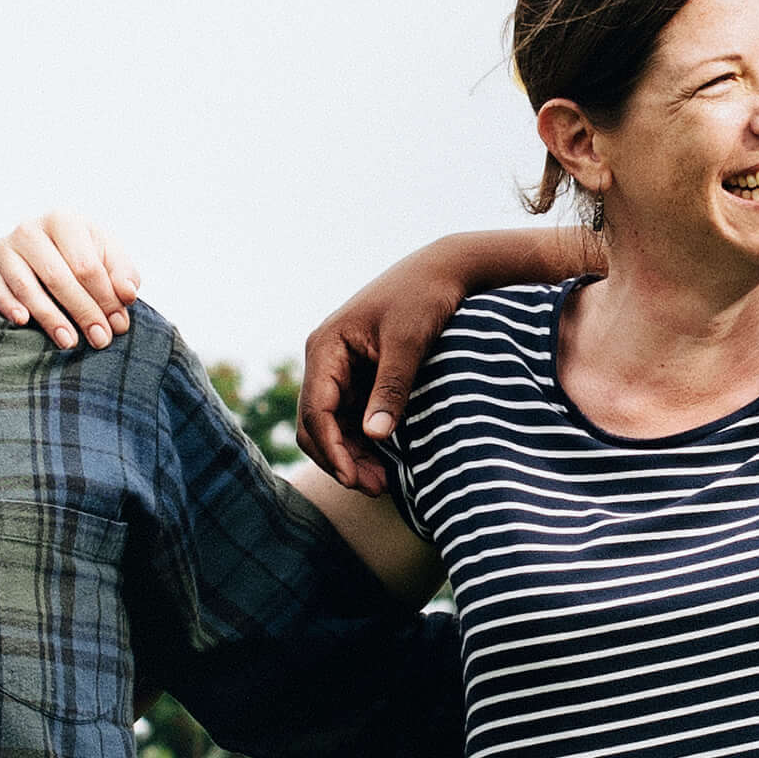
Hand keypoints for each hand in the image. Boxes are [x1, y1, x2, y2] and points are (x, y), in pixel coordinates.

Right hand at [0, 211, 143, 349]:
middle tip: (99, 340)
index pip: (86, 265)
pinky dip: (8, 305)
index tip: (118, 326)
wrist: (42, 249)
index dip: (104, 298)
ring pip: (27, 286)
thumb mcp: (107, 257)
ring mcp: (4, 247)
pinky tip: (23, 322)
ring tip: (70, 341)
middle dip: (82, 311)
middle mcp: (30, 229)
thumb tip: (127, 294)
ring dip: (49, 318)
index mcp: (63, 221)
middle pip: (58, 277)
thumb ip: (123, 274)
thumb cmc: (80, 254)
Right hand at [297, 230, 585, 489]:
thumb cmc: (424, 298)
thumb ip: (392, 388)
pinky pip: (352, 416)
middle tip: (375, 488)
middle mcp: (325, 359)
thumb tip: (374, 436)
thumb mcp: (410, 343)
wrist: (443, 270)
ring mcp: (340, 368)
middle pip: (316, 424)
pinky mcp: (359, 375)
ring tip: (383, 482)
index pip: (315, 410)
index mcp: (326, 347)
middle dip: (340, 459)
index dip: (332, 450)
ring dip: (352, 454)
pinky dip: (364, 441)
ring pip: (333, 425)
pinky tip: (388, 461)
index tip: (354, 480)